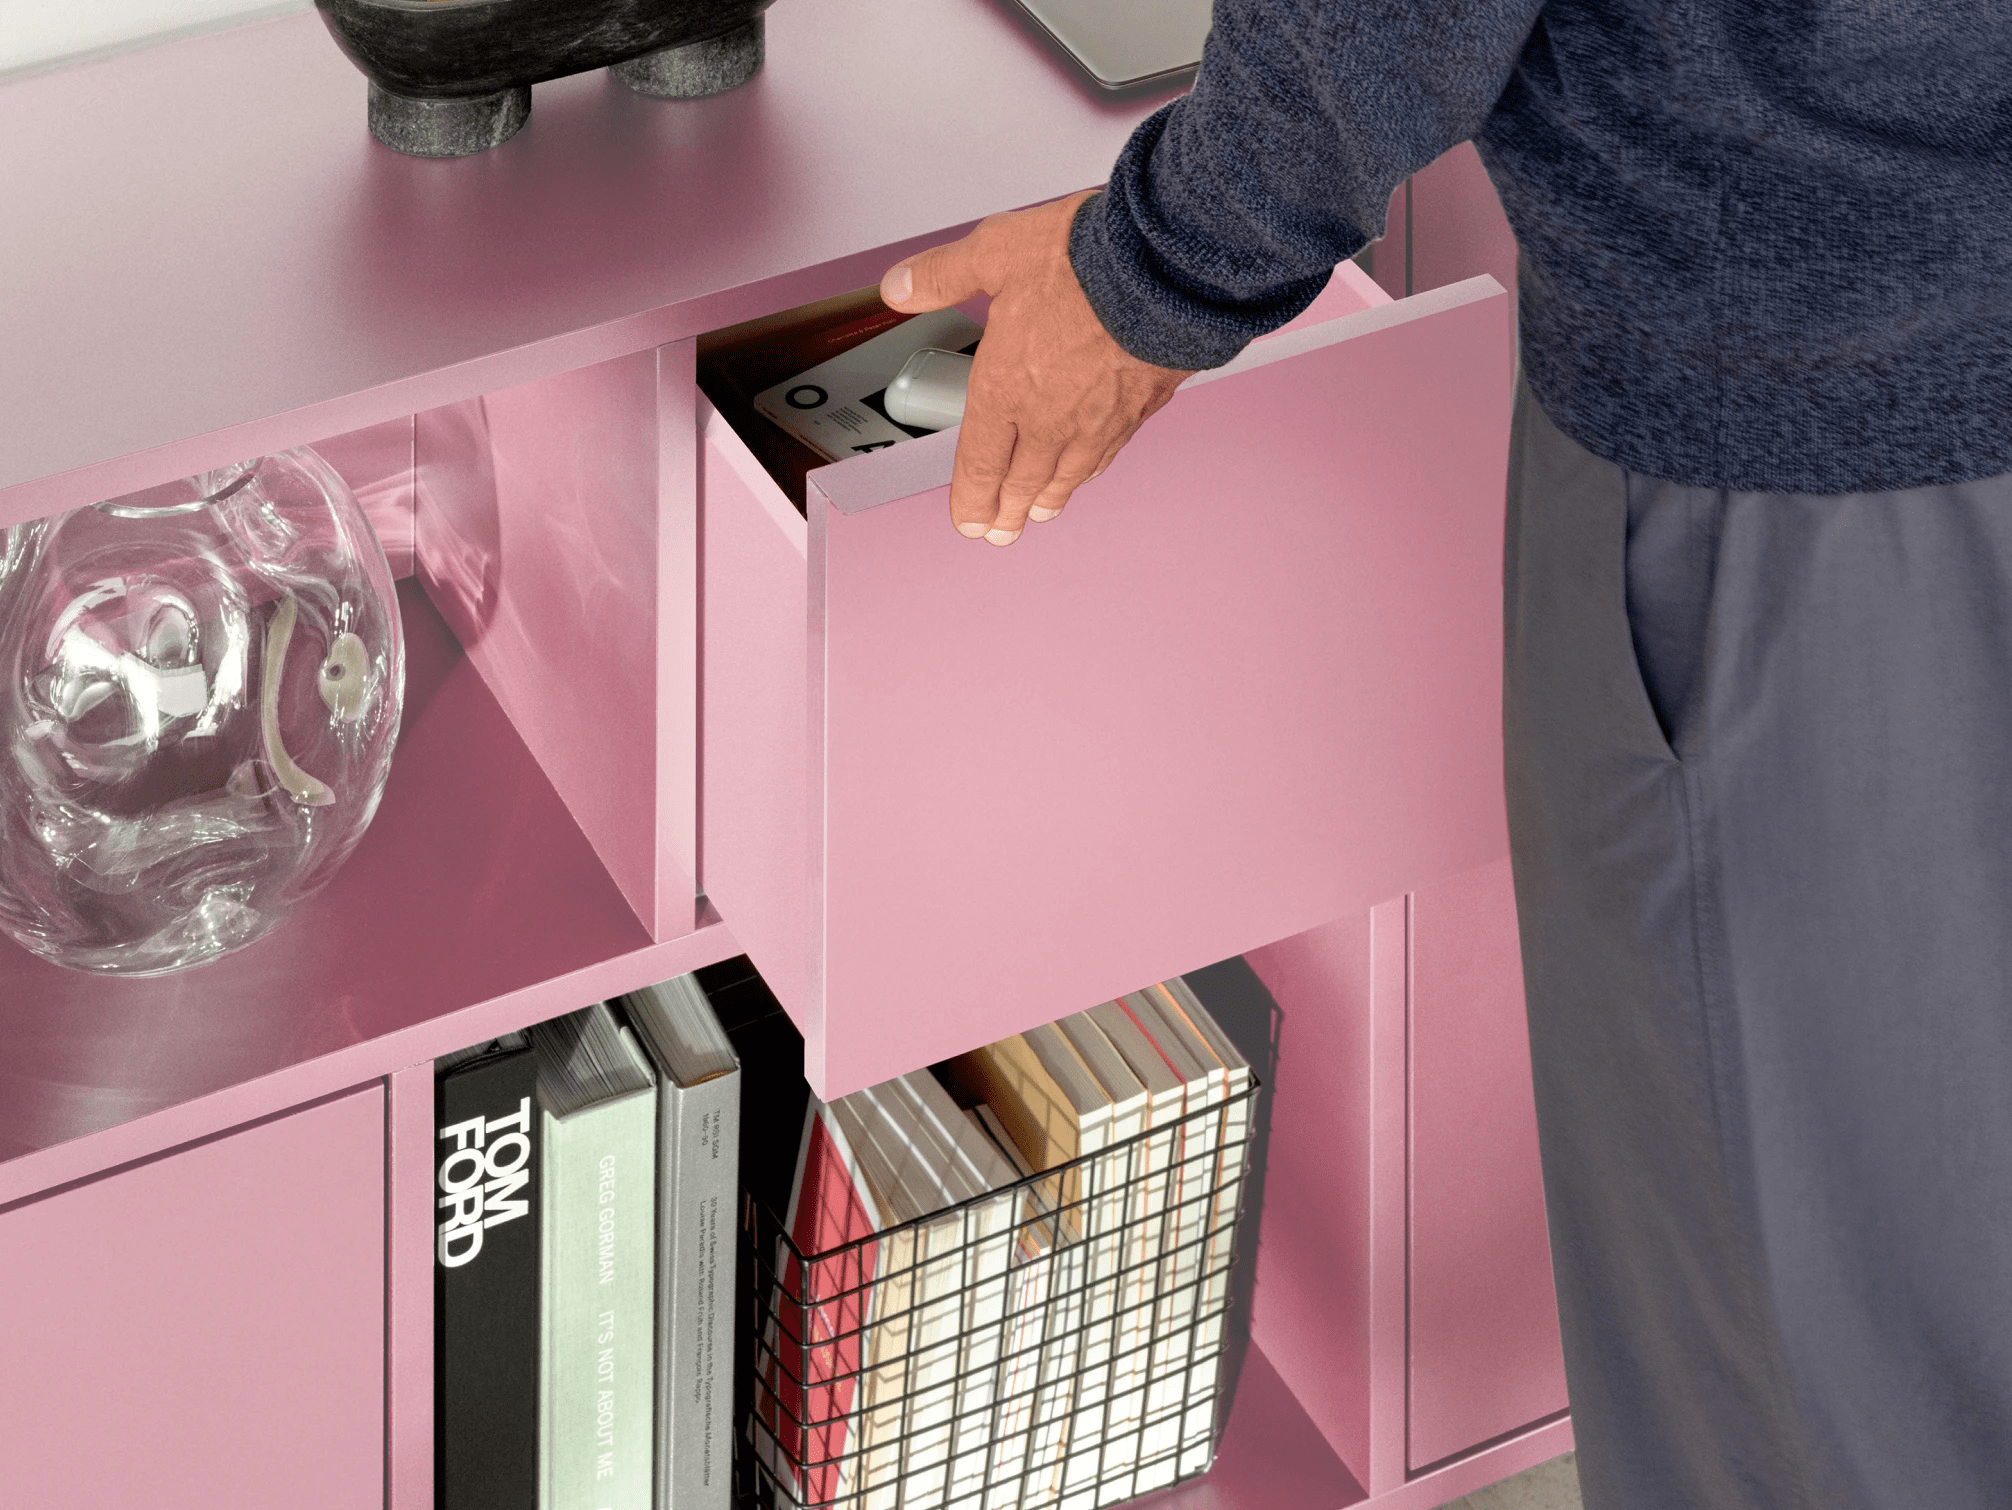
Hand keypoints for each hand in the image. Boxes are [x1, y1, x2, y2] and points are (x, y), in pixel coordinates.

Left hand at [880, 191, 1192, 544]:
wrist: (1167, 267)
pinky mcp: (1139, 411)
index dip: (971, 500)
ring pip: (1066, 476)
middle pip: (1021, 481)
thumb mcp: (996, 250)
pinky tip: (1088, 472)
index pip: (979, 463)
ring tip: (1040, 513)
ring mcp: (1097, 421)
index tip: (968, 521)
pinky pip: (1107, 454)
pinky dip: (1090, 472)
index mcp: (1005, 388)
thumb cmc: (1085, 259)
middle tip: (1000, 532)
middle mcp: (1049, 419)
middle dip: (1007, 512)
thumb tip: (899, 287)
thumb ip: (945, 274)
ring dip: (1048, 499)